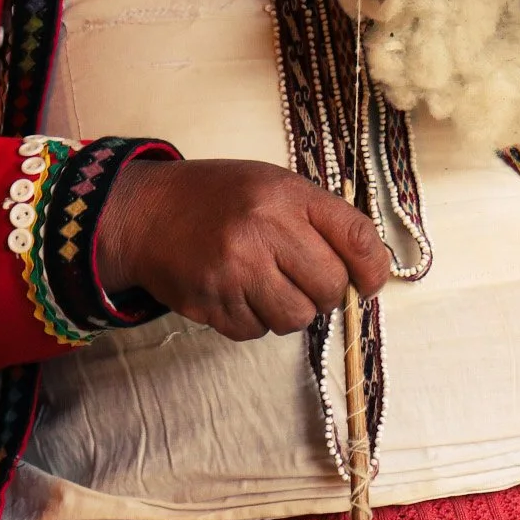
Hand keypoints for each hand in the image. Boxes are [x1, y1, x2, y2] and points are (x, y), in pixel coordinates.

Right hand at [95, 159, 390, 338]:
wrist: (146, 214)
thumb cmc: (220, 200)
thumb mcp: (275, 187)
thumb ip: (321, 222)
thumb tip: (367, 275)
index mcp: (285, 195)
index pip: (356, 238)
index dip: (373, 269)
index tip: (369, 281)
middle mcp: (262, 230)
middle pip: (330, 288)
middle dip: (327, 293)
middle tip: (305, 280)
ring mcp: (234, 270)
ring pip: (296, 318)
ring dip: (291, 310)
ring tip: (269, 286)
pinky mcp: (211, 302)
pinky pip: (257, 332)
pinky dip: (255, 321)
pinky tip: (239, 293)